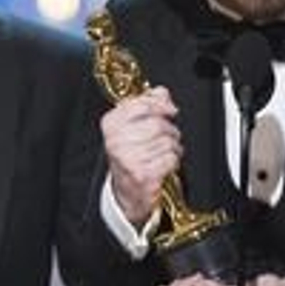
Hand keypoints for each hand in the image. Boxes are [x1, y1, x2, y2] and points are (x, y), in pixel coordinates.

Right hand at [101, 87, 181, 227]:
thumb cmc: (131, 156)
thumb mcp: (132, 126)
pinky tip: (164, 165)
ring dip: (173, 148)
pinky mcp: (143, 175)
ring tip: (164, 153)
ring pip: (167, 142)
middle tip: (168, 137)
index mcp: (111, 124)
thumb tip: (161, 92)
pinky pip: (171, 158)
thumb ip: (147, 103)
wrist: (126, 193)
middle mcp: (116, 141)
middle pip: (158, 124)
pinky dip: (173, 161)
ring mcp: (128, 159)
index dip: (161, 105)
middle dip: (170, 130)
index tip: (170, 110)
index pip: (142, 104)